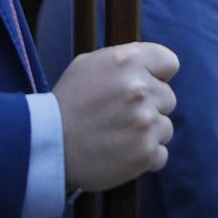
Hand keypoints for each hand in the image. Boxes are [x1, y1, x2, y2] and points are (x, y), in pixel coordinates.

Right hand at [54, 42, 179, 191]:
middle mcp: (140, 88)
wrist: (48, 145)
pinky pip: (160, 154)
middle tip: (120, 115)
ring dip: (147, 133)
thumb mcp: (90, 64)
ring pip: (165, 127)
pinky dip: (144, 157)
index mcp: (128, 60)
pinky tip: (121, 153)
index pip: (170, 62)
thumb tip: (154, 67)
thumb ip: (126, 60)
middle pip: (168, 98)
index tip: (143, 84)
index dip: (157, 75)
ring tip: (118, 136)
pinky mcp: (146, 152)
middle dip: (150, 106)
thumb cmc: (69, 102)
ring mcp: (145, 122)